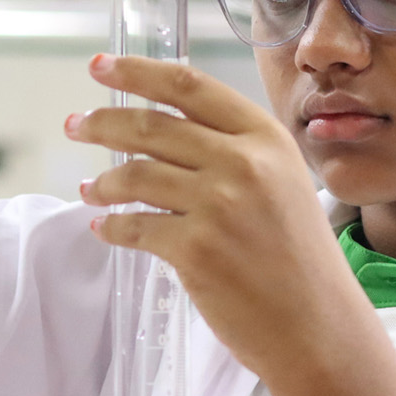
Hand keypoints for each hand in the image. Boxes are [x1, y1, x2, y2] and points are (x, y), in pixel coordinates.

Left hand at [65, 55, 366, 381]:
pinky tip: (104, 228)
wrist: (319, 329)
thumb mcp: (284, 184)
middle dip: (102, 121)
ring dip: (103, 181)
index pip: (189, 87)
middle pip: (151, 125)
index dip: (138, 72)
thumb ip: (236, 151)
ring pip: (135, 175)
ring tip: (90, 188)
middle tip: (75, 124)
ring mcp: (218, 206)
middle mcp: (243, 164)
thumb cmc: (300, 260)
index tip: (101, 66)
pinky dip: (111, 227)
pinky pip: (134, 227)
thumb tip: (166, 123)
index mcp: (266, 138)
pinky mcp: (196, 250)